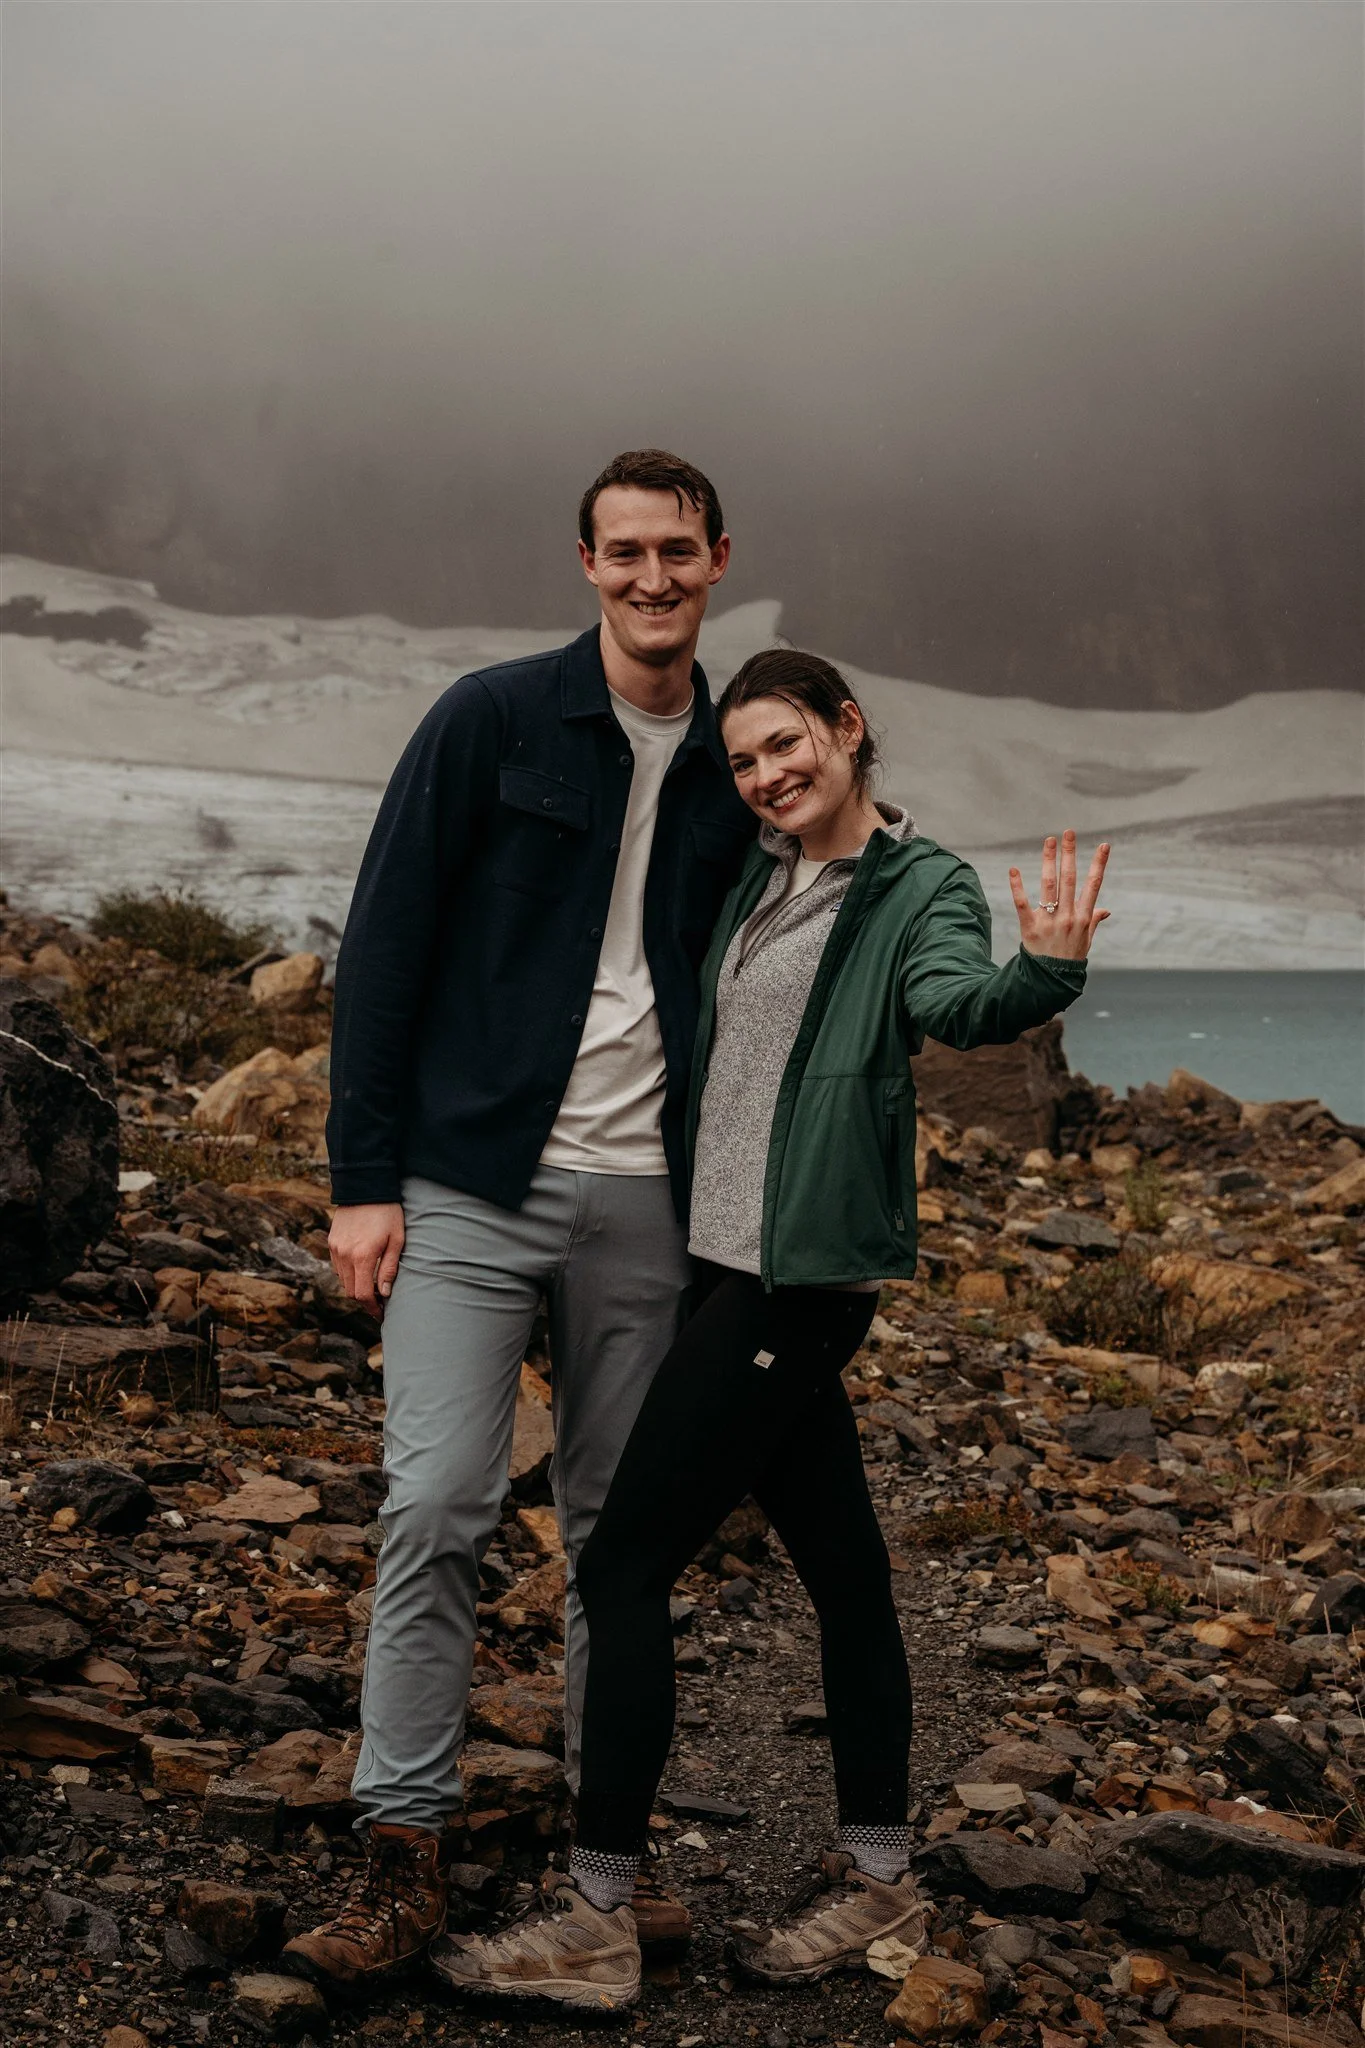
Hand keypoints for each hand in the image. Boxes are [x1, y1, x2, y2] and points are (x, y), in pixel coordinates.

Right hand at [329, 1202, 404, 1316]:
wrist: (366, 1186)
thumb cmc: (388, 1212)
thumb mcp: (396, 1240)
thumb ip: (389, 1268)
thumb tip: (384, 1293)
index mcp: (363, 1256)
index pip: (362, 1294)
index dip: (372, 1308)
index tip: (381, 1313)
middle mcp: (345, 1255)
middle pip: (350, 1290)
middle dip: (364, 1299)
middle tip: (379, 1301)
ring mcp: (335, 1248)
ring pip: (342, 1280)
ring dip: (355, 1286)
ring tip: (371, 1285)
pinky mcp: (332, 1241)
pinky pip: (337, 1266)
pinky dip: (347, 1273)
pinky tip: (361, 1268)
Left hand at [1010, 829, 1109, 959]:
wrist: (1051, 981)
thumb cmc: (1070, 958)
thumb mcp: (1086, 941)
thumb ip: (1093, 921)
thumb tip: (1105, 910)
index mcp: (1083, 917)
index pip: (1094, 885)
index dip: (1099, 864)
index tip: (1104, 845)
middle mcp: (1068, 916)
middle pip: (1069, 879)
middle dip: (1069, 854)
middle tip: (1068, 833)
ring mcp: (1049, 921)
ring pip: (1049, 886)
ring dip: (1049, 861)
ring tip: (1049, 841)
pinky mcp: (1030, 927)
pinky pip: (1022, 903)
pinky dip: (1017, 886)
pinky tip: (1014, 870)